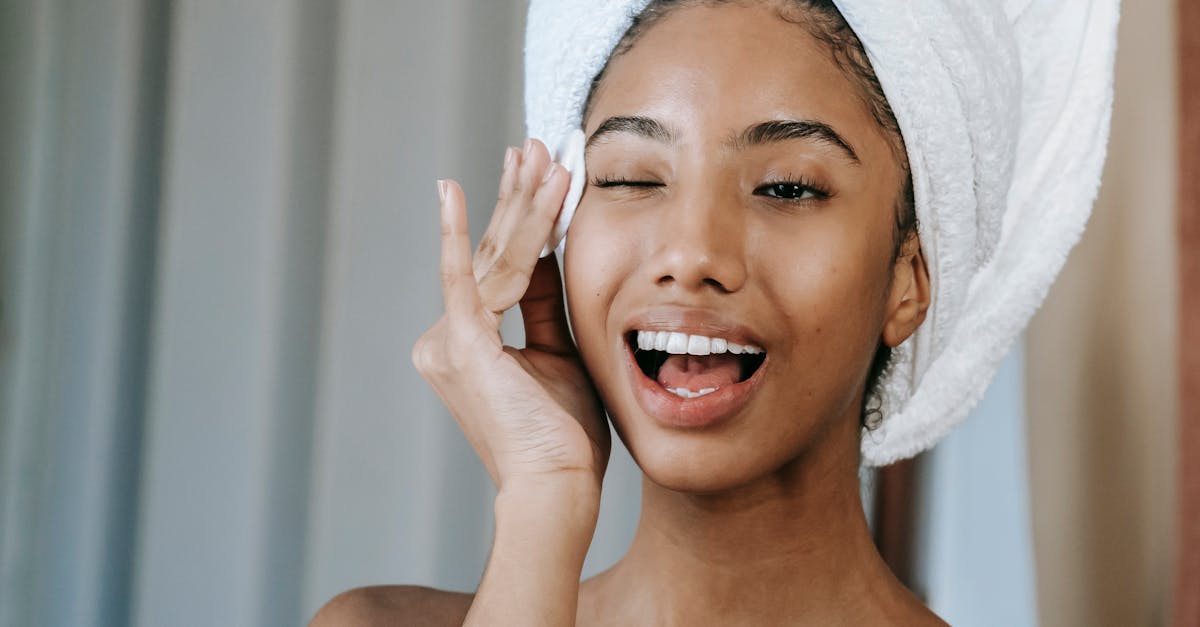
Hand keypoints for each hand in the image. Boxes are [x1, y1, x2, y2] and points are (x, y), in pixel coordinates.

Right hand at [412, 139, 609, 493]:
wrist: (557, 488)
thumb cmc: (563, 437)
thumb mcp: (560, 353)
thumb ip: (545, 303)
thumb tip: (548, 250)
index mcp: (468, 345)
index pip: (503, 270)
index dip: (525, 222)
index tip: (540, 177)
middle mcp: (445, 340)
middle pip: (492, 254)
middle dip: (516, 196)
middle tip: (531, 145)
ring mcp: (448, 341)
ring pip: (494, 258)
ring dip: (521, 202)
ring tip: (539, 153)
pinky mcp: (459, 343)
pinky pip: (465, 277)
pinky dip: (460, 233)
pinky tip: (451, 191)